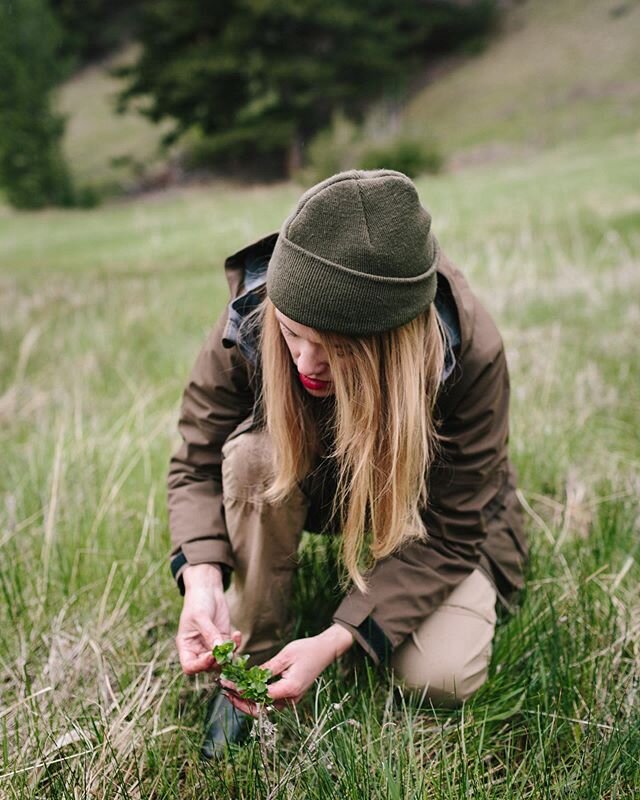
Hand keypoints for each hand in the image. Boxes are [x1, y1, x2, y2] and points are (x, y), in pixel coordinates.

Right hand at [176, 563, 240, 674]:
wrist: (207, 590)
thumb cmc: (197, 602)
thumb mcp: (201, 617)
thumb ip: (209, 633)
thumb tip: (218, 649)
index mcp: (186, 646)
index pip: (190, 667)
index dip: (200, 666)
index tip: (211, 655)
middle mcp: (198, 650)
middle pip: (208, 667)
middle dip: (218, 661)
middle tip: (226, 649)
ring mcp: (212, 646)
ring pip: (222, 661)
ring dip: (230, 654)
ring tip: (234, 639)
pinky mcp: (223, 640)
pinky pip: (231, 650)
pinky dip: (236, 645)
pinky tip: (237, 634)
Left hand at [223, 624, 352, 716]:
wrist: (325, 650)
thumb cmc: (307, 650)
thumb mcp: (284, 656)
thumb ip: (266, 669)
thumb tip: (247, 679)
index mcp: (290, 689)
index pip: (259, 696)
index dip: (241, 692)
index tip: (227, 684)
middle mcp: (291, 699)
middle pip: (261, 709)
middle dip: (241, 703)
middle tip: (226, 692)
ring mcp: (291, 699)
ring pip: (265, 708)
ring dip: (247, 702)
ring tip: (232, 691)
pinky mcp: (290, 695)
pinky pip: (271, 701)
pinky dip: (257, 697)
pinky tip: (247, 688)